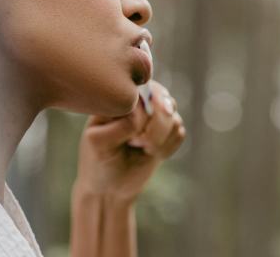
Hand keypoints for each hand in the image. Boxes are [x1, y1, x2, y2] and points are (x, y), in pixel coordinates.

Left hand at [73, 80, 185, 202]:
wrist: (110, 187)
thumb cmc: (99, 161)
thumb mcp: (100, 141)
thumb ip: (123, 123)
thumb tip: (149, 115)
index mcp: (119, 97)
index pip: (143, 92)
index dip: (144, 115)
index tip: (129, 138)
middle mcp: (140, 101)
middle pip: (162, 101)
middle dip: (154, 129)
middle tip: (136, 144)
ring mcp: (156, 115)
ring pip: (173, 117)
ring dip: (159, 140)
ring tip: (141, 149)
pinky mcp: (169, 129)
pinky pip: (180, 132)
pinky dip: (167, 148)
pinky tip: (151, 154)